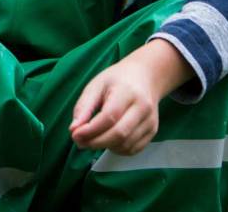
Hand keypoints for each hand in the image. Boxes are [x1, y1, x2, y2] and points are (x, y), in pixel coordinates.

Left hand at [69, 39, 193, 154]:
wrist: (145, 77)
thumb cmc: (117, 80)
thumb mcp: (96, 85)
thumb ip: (84, 107)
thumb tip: (73, 130)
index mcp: (127, 92)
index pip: (109, 117)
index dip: (91, 130)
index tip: (75, 135)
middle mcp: (143, 108)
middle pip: (119, 134)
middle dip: (96, 142)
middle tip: (80, 142)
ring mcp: (150, 121)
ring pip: (126, 145)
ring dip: (105, 147)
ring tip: (93, 138)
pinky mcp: (153, 131)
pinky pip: (133, 149)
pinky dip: (117, 150)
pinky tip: (108, 140)